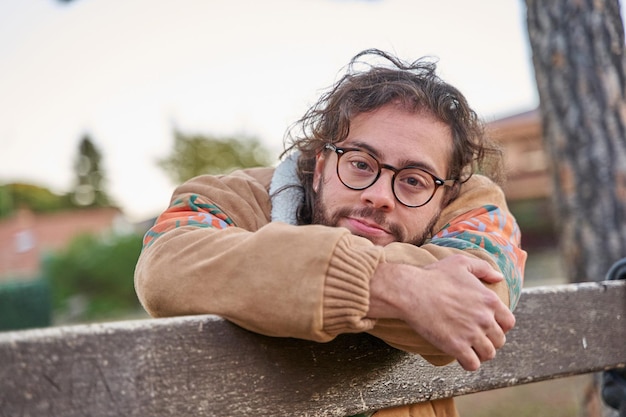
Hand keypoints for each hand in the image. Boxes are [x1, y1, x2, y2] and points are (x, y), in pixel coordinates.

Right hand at [368, 255, 514, 370]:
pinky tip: (460, 355)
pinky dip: (468, 362)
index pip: (508, 322)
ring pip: (488, 354)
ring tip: (469, 349)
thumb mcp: (460, 263)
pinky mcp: (457, 347)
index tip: (488, 326)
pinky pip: (472, 364)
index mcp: (489, 300)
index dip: (500, 326)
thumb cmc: (433, 276)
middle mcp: (485, 318)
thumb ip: (484, 268)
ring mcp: (472, 334)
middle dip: (489, 340)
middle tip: (476, 338)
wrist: (411, 291)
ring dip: (480, 353)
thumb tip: (499, 277)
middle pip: (499, 340)